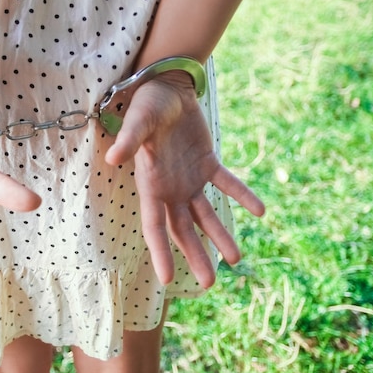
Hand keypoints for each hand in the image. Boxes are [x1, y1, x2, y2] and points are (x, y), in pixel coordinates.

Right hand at [105, 73, 264, 287]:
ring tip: (236, 258)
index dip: (160, 252)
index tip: (167, 279)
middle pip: (181, 230)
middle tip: (210, 283)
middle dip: (195, 255)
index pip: (154, 226)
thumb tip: (112, 159)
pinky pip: (227, 184)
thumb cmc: (147, 105)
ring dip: (219, 235)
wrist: (166, 88)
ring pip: (205, 215)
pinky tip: (260, 211)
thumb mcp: (139, 122)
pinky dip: (242, 195)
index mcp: (150, 184)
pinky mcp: (207, 163)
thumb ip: (129, 141)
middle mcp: (169, 189)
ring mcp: (189, 179)